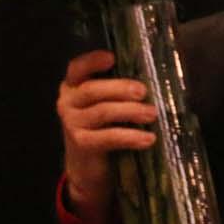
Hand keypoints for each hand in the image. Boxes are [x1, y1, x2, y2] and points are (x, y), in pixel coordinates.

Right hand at [57, 51, 156, 223]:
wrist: (89, 165)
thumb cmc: (105, 125)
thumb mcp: (110, 103)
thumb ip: (121, 89)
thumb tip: (155, 77)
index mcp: (74, 86)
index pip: (77, 68)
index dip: (92, 62)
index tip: (112, 58)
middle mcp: (68, 101)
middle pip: (92, 89)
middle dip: (120, 88)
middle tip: (143, 91)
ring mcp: (72, 123)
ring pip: (102, 112)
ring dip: (130, 111)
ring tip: (152, 114)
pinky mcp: (81, 144)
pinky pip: (107, 137)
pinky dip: (130, 137)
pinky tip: (148, 139)